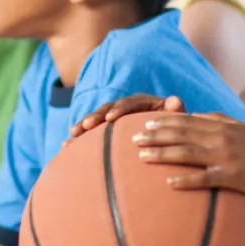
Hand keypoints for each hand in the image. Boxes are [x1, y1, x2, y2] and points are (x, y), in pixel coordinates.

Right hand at [69, 95, 185, 139]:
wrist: (172, 143)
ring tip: (72, 134)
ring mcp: (116, 121)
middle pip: (109, 109)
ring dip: (84, 126)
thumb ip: (176, 112)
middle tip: (86, 126)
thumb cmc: (177, 133)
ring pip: (97, 121)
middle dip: (96, 117)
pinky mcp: (107, 133)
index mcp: (145, 104)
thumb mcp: (179, 122)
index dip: (119, 109)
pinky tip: (65, 146)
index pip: (131, 102)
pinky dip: (79, 139)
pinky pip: (91, 135)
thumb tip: (175, 100)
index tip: (111, 119)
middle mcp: (128, 109)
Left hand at [133, 112, 244, 201]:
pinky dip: (186, 180)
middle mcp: (220, 139)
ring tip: (141, 156)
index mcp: (220, 127)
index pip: (186, 122)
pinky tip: (169, 183)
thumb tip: (192, 114)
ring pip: (187, 154)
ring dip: (162, 155)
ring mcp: (225, 158)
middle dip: (155, 136)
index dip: (163, 122)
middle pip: (181, 136)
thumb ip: (215, 120)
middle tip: (132, 138)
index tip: (143, 123)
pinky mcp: (231, 177)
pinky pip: (204, 178)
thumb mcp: (238, 128)